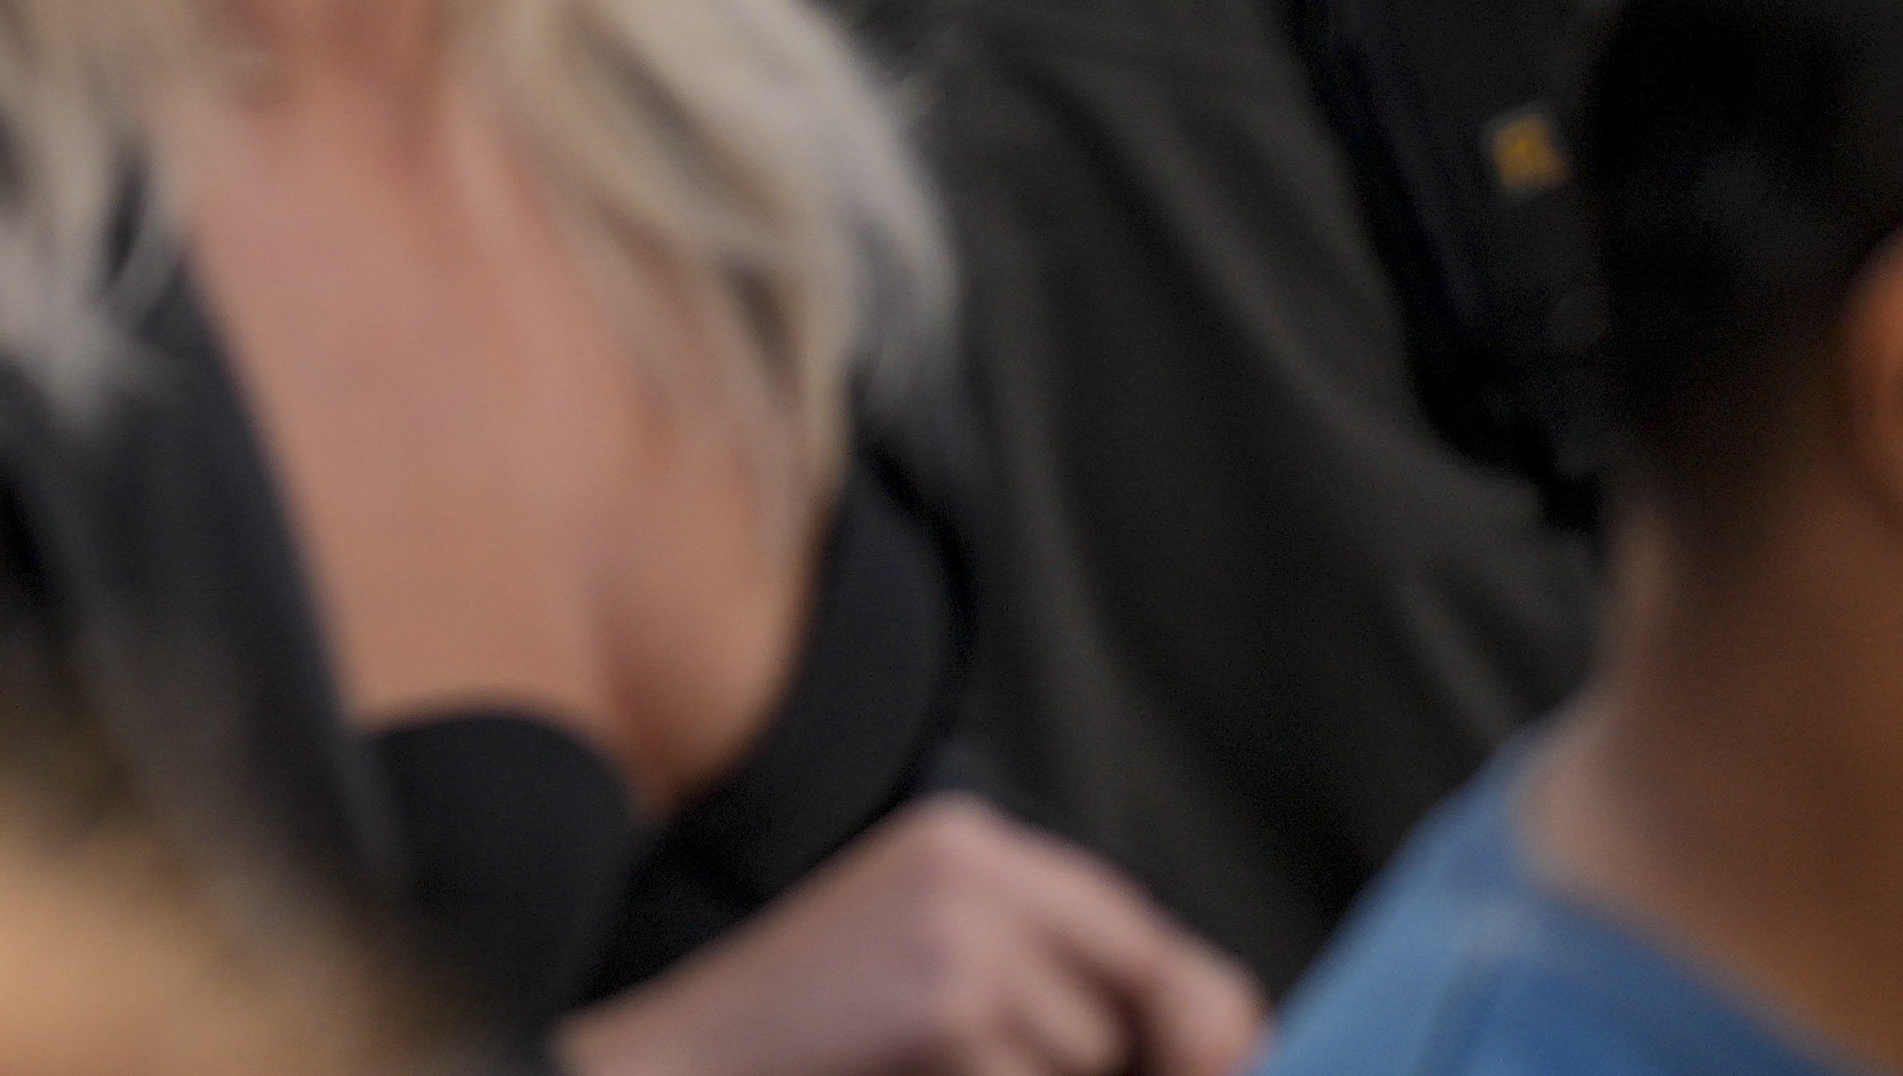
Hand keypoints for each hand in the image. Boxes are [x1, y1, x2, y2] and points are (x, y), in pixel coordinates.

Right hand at [564, 799, 1259, 1075]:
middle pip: (1174, 1002)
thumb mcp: (938, 992)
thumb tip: (1232, 1049)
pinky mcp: (946, 1007)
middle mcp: (978, 868)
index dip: (1192, 1042)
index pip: (1158, 947)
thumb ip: (1061, 999)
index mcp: (971, 849)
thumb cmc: (801, 1056)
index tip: (1190, 1074)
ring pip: (1109, 1063)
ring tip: (925, 1075)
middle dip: (1142, 1074)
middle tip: (1004, 1069)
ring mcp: (960, 934)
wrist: (670, 1074)